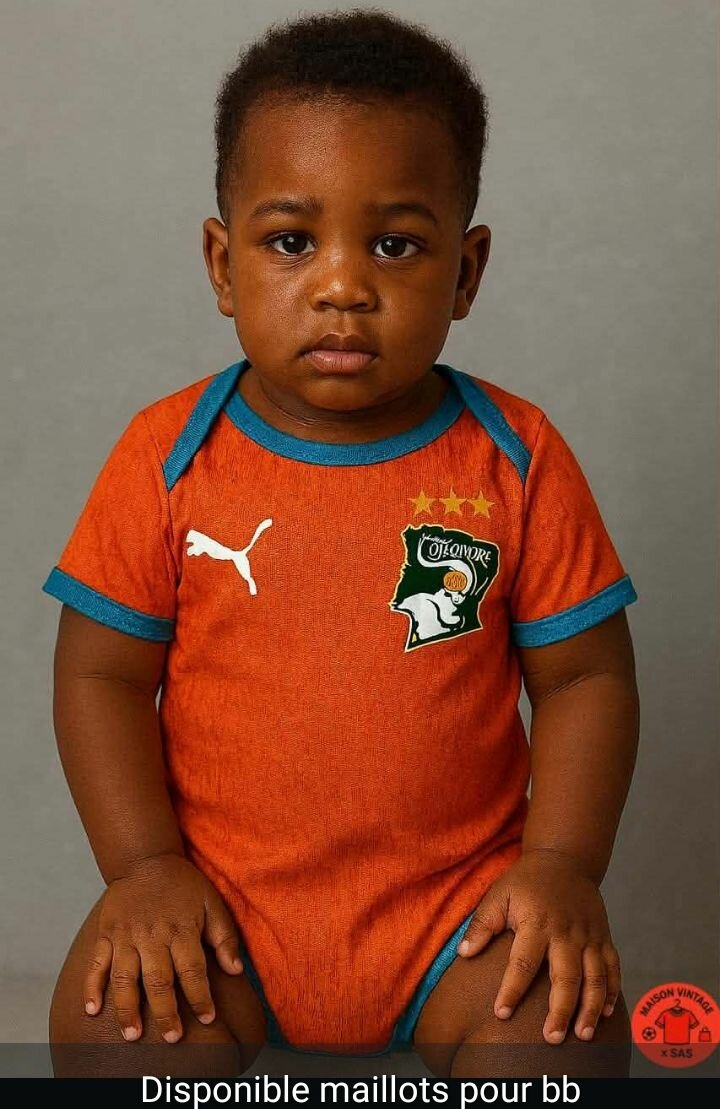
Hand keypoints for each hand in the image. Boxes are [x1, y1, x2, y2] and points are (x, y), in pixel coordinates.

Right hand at [83, 853, 243, 1043]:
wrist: (146, 859)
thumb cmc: (183, 885)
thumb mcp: (212, 903)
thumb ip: (224, 937)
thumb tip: (235, 970)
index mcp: (181, 929)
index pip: (193, 970)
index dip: (200, 996)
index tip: (207, 1018)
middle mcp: (153, 935)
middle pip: (158, 980)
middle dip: (166, 1012)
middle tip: (172, 1037)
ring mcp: (126, 936)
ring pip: (125, 977)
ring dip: (127, 1008)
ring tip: (132, 1035)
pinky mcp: (106, 934)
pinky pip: (96, 963)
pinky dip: (91, 987)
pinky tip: (92, 1010)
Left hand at [457, 848, 620, 1044]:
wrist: (564, 858)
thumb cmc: (526, 881)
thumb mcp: (499, 894)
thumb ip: (482, 925)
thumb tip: (463, 954)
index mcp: (536, 923)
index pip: (523, 962)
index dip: (512, 989)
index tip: (501, 1013)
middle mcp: (566, 932)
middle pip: (566, 976)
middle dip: (560, 1010)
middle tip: (552, 1038)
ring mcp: (588, 935)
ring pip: (594, 977)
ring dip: (590, 1007)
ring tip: (583, 1035)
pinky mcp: (603, 936)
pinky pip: (612, 966)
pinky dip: (611, 990)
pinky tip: (606, 1013)